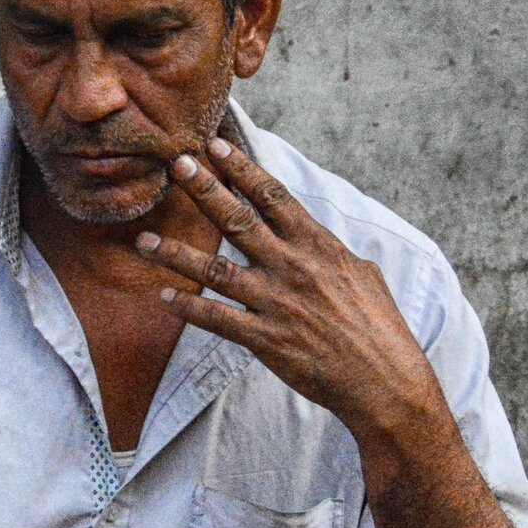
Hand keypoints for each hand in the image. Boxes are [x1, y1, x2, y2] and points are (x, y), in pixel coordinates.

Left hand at [137, 138, 449, 445]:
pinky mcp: (265, 339)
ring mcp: (275, 303)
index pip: (274, 196)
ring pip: (215, 270)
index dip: (242, 169)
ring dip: (175, 253)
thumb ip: (332, 254)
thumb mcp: (364, 275)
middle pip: (238, 220)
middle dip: (204, 189)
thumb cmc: (379, 329)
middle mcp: (292, 267)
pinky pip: (217, 319)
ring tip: (143, 240)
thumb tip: (318, 241)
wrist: (384, 381)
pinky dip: (188, 308)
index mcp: (319, 246)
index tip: (216, 146)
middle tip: (176, 163)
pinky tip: (165, 297)